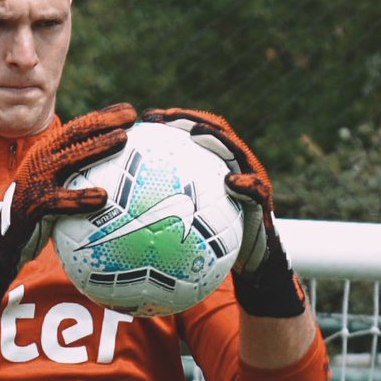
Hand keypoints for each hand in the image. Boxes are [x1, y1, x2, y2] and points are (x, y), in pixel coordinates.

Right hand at [0, 103, 135, 318]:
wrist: (7, 241)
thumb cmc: (40, 217)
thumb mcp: (57, 191)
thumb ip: (79, 178)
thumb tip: (121, 180)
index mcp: (48, 154)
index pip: (78, 128)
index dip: (103, 115)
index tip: (131, 109)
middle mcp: (41, 160)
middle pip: (74, 133)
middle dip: (103, 120)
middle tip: (132, 114)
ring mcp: (35, 179)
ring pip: (69, 158)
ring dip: (96, 146)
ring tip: (123, 139)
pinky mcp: (32, 203)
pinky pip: (59, 200)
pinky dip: (81, 198)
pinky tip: (103, 198)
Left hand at [140, 107, 304, 316]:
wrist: (253, 263)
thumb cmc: (214, 247)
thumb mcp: (184, 233)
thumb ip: (162, 220)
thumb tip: (116, 224)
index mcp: (213, 169)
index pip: (191, 135)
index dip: (171, 122)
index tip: (146, 118)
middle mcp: (232, 168)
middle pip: (213, 132)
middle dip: (189, 119)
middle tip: (163, 117)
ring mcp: (250, 181)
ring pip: (236, 151)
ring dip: (217, 139)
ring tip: (197, 133)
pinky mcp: (264, 201)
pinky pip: (257, 190)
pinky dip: (245, 185)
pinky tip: (230, 182)